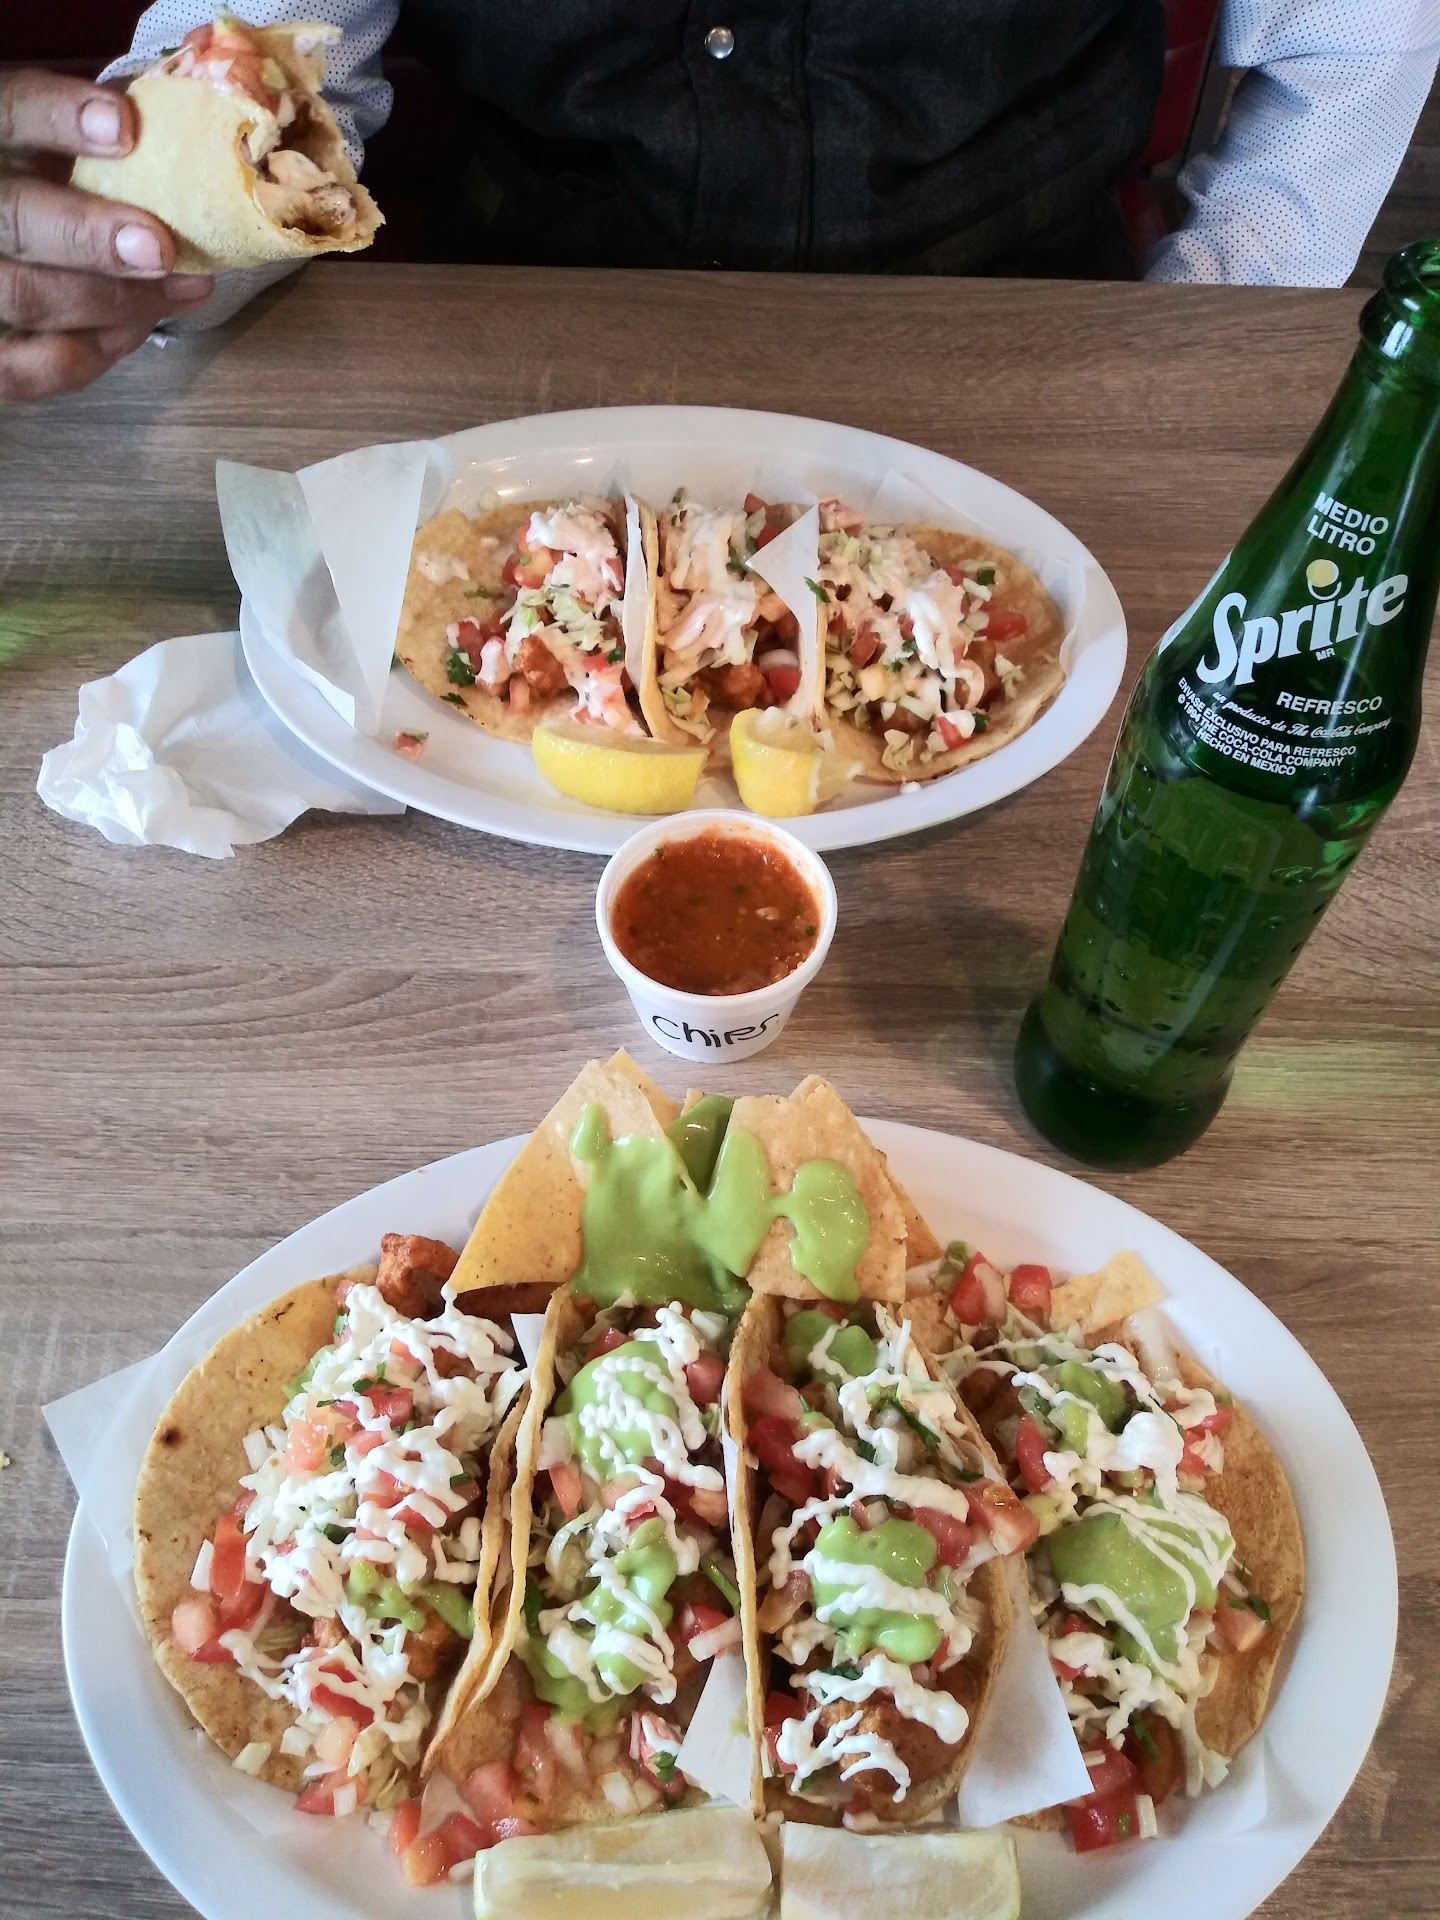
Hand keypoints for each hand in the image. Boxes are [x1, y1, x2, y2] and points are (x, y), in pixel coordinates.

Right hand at [0, 69, 214, 401]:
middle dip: (89, 236)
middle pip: (12, 219)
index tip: (127, 126)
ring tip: (181, 289)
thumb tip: (183, 122)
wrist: (13, 253)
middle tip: (162, 249)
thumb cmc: (43, 187)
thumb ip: (91, 136)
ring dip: (114, 301)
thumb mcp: (54, 148)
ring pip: (25, 296)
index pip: (5, 110)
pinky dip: (86, 355)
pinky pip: (24, 369)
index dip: (56, 116)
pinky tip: (133, 330)